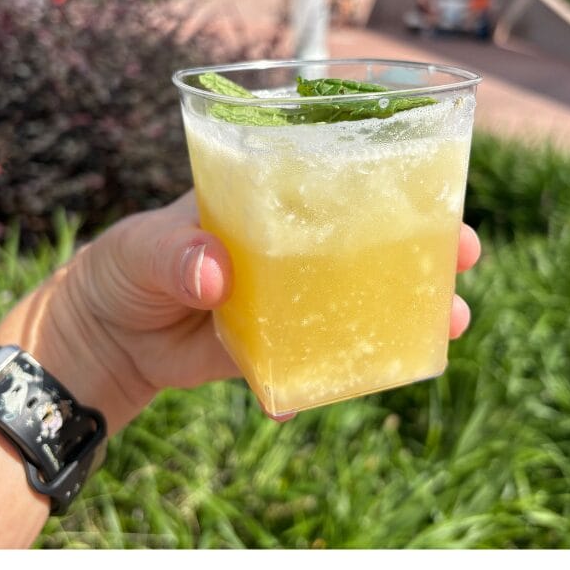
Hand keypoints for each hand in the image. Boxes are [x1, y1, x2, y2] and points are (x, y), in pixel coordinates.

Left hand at [0, 188, 481, 431]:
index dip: (385, 175)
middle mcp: (286, 246)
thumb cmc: (124, 264)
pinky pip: (318, 362)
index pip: (330, 175)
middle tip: (464, 252)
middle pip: (366, 238)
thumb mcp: (141, 247)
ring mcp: (287, 298)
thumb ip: (175, 254)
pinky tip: (328, 394)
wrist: (105, 333)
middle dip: (422, 242)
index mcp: (260, 199)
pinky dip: (330, 379)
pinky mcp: (277, 348)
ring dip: (405, 310)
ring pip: (360, 300)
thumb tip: (215, 274)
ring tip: (448, 323)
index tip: (434, 181)